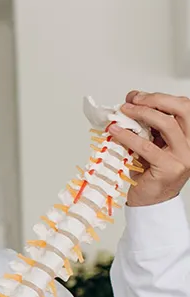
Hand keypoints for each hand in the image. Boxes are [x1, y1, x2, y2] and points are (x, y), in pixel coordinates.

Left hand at [111, 92, 189, 206]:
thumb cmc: (149, 171)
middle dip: (155, 100)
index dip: (160, 97)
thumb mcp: (151, 143)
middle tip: (133, 101)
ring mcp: (184, 156)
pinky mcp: (170, 168)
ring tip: (123, 112)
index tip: (137, 95)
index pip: (184, 106)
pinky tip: (115, 131)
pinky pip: (147, 147)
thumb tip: (129, 105)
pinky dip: (128, 136)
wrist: (150, 200)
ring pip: (167, 124)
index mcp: (189, 134)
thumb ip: (146, 126)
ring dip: (142, 114)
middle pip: (182, 109)